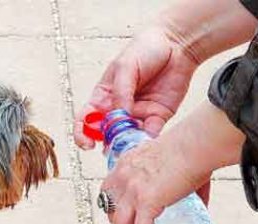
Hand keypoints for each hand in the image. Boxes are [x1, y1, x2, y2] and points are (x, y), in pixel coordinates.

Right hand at [74, 27, 199, 148]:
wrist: (176, 44)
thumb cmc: (145, 49)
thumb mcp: (126, 66)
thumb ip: (120, 93)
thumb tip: (118, 117)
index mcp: (103, 96)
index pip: (85, 120)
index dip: (82, 134)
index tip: (87, 144)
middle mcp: (118, 109)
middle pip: (106, 134)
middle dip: (107, 143)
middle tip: (113, 145)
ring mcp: (137, 115)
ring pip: (127, 138)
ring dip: (127, 144)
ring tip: (130, 142)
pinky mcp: (157, 118)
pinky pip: (150, 134)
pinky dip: (146, 140)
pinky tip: (146, 139)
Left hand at [101, 102, 245, 223]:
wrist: (197, 143)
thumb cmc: (192, 148)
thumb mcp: (172, 163)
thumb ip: (178, 183)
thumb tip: (200, 206)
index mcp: (125, 165)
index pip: (109, 193)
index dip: (115, 211)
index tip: (126, 221)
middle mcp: (123, 177)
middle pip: (111, 212)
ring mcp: (132, 190)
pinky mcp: (147, 201)